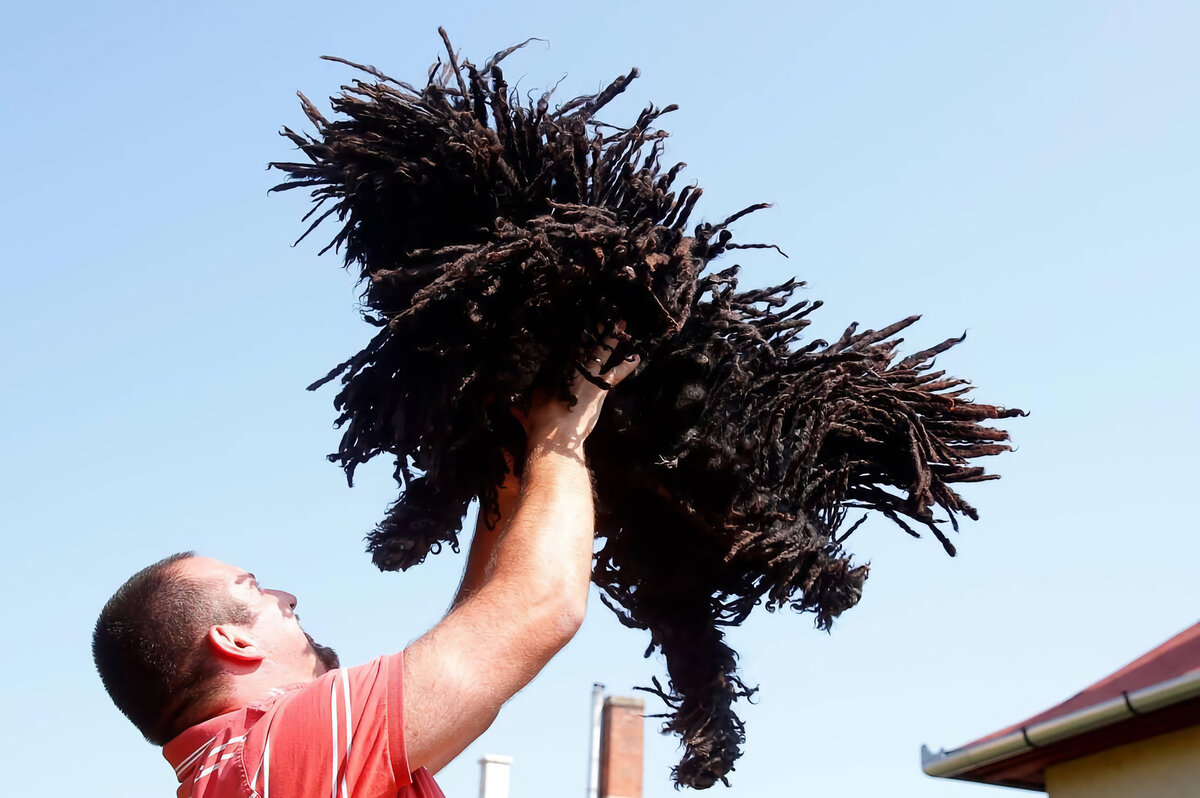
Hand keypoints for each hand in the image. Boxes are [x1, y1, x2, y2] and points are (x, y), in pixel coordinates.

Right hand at [524, 335, 638, 455]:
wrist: (555, 434)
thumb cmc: (540, 422)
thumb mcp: (529, 409)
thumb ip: (524, 407)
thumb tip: (513, 409)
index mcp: (552, 369)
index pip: (562, 348)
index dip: (570, 336)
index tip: (576, 326)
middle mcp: (570, 366)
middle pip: (582, 343)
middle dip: (592, 329)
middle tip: (600, 317)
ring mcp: (587, 374)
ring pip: (601, 350)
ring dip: (611, 337)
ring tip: (621, 325)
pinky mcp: (600, 386)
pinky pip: (617, 372)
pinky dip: (628, 365)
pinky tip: (637, 357)